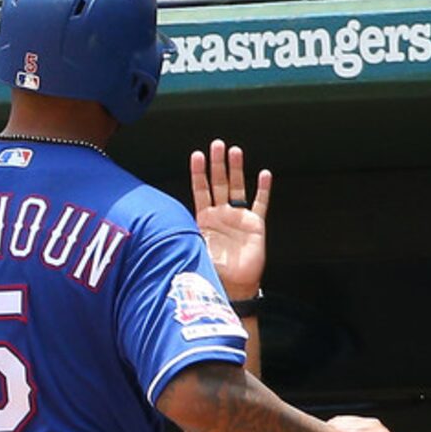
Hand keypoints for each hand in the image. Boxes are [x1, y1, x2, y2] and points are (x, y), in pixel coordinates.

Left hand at [190, 140, 271, 300]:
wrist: (232, 286)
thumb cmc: (211, 270)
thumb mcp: (193, 249)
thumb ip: (185, 235)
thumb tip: (167, 227)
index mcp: (204, 218)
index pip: (200, 189)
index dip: (199, 172)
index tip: (197, 155)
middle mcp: (221, 214)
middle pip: (219, 183)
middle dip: (217, 164)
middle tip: (217, 145)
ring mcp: (238, 217)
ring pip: (238, 188)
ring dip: (237, 169)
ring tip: (234, 151)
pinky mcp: (255, 225)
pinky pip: (260, 204)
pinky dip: (263, 189)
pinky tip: (264, 174)